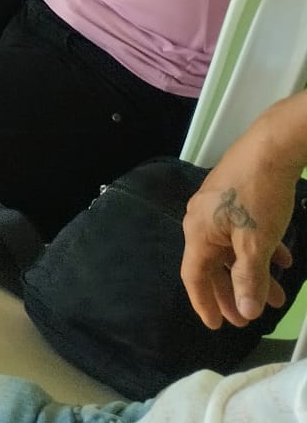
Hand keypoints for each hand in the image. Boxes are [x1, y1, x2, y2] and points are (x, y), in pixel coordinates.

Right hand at [182, 136, 296, 329]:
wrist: (270, 149)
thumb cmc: (258, 197)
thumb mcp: (257, 242)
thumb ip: (250, 277)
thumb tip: (245, 311)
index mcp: (198, 231)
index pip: (194, 275)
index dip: (204, 302)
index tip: (216, 326)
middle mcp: (201, 219)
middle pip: (212, 265)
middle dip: (232, 292)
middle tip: (249, 318)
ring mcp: (217, 207)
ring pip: (231, 249)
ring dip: (251, 273)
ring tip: (276, 294)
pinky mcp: (233, 197)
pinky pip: (242, 232)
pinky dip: (258, 250)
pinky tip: (281, 258)